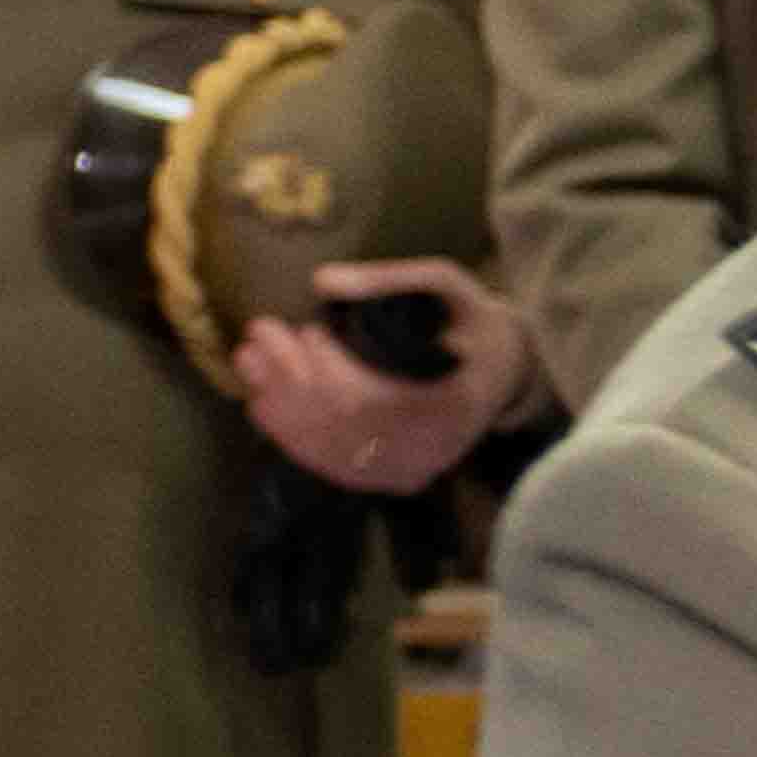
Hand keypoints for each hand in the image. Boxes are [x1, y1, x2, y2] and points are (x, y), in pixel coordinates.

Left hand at [236, 255, 517, 495]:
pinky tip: (265, 405)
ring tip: (251, 363)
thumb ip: (389, 279)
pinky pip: (331, 466)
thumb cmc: (472, 321)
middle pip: (336, 423)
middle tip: (259, 336)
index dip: (321, 365)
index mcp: (451, 398)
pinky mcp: (394, 477)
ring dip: (278, 406)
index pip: (366, 396)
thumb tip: (321, 282)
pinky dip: (290, 436)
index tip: (303, 328)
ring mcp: (412, 468)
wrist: (505, 369)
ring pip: (325, 449)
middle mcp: (430, 446)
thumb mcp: (444, 285)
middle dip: (286, 378)